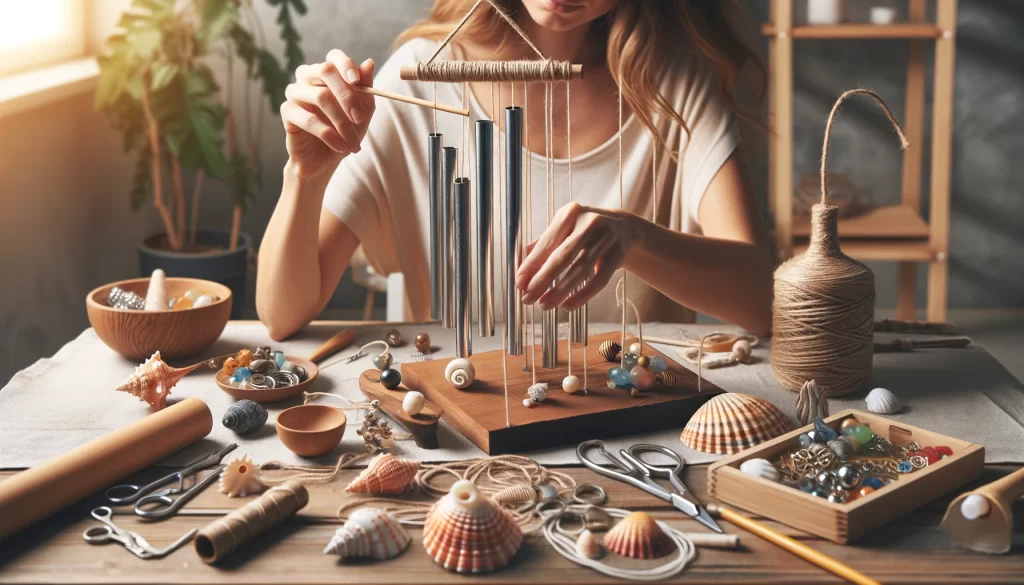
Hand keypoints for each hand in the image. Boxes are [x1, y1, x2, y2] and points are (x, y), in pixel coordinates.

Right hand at [280, 50, 376, 177]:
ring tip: (353, 143)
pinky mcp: (287, 112)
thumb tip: (368, 63)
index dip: (345, 64)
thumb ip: (366, 88)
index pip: (333, 56)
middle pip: (325, 70)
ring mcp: (295, 92)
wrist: (327, 159)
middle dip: (347, 95)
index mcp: (327, 73)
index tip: (357, 81)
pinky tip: (340, 147)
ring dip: (342, 122)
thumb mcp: (363, 112)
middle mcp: (308, 78)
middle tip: (360, 118)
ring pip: (320, 96)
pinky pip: (308, 119)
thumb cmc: (345, 131)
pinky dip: (328, 134)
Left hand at [516, 202, 634, 310]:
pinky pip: (599, 280)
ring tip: (544, 305)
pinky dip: (582, 295)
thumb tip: (522, 271)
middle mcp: (589, 223)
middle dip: (543, 279)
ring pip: (580, 269)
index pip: (547, 242)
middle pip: (563, 256)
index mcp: (570, 213)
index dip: (532, 264)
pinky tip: (567, 305)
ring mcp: (606, 238)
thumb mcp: (565, 228)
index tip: (519, 282)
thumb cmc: (584, 230)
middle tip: (527, 298)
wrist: (623, 227)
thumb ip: (544, 245)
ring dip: (560, 291)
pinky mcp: (618, 254)